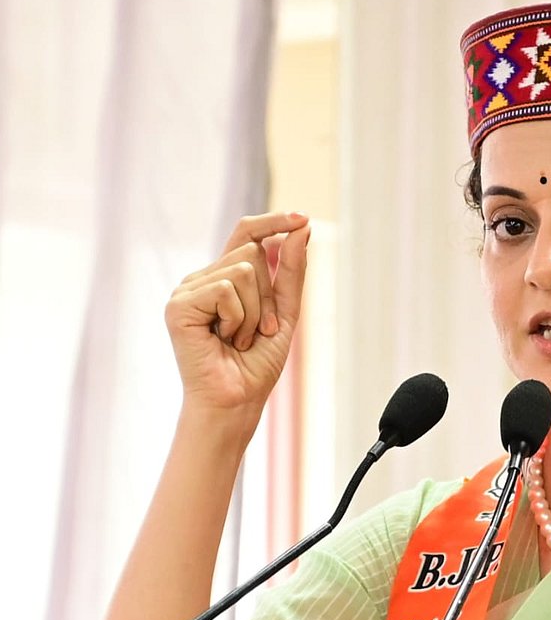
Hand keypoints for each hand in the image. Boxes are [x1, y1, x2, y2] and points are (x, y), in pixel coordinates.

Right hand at [165, 212, 308, 418]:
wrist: (236, 401)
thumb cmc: (255, 365)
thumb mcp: (284, 314)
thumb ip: (291, 273)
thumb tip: (302, 228)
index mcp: (223, 280)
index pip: (246, 234)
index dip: (273, 222)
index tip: (303, 218)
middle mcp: (202, 280)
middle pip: (252, 254)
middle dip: (269, 297)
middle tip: (255, 332)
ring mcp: (187, 290)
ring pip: (243, 270)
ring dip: (254, 312)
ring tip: (239, 339)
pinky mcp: (179, 305)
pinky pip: (227, 288)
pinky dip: (238, 318)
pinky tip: (224, 339)